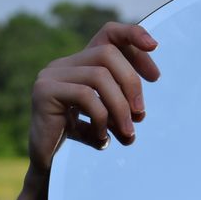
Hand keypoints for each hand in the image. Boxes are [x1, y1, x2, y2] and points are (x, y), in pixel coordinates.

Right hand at [28, 22, 159, 174]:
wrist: (51, 166)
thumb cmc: (85, 137)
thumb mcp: (112, 115)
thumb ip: (126, 102)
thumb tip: (144, 101)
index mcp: (81, 65)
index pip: (107, 34)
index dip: (132, 34)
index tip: (156, 47)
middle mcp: (64, 64)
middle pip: (107, 53)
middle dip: (131, 83)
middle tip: (141, 114)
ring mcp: (51, 76)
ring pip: (99, 76)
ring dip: (120, 107)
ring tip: (128, 134)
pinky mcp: (44, 92)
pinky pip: (86, 97)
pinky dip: (102, 118)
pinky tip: (102, 139)